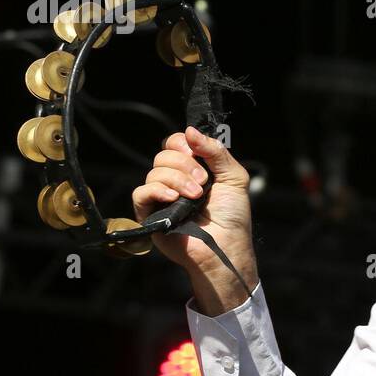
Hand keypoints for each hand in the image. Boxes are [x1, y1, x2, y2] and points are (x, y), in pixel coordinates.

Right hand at [131, 126, 255, 286]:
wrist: (226, 245)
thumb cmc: (232, 216)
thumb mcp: (234, 177)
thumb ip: (216, 152)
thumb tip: (191, 130)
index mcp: (193, 169)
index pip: (175, 144)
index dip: (183, 144)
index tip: (197, 154)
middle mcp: (175, 180)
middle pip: (164, 155)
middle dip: (185, 164)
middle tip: (203, 182)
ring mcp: (161, 197)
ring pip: (155, 171)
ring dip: (178, 180)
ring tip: (196, 197)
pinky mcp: (150, 214)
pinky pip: (141, 192)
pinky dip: (157, 190)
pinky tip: (174, 198)